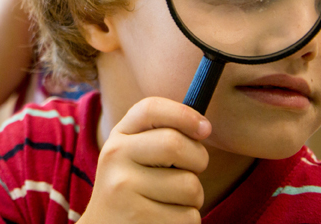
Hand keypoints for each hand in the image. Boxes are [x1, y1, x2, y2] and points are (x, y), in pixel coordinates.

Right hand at [79, 97, 211, 223]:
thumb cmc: (133, 189)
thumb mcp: (134, 156)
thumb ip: (160, 136)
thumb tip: (204, 126)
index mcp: (119, 136)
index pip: (150, 108)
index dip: (184, 114)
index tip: (205, 128)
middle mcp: (115, 156)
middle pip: (175, 144)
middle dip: (198, 160)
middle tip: (191, 172)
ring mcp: (123, 188)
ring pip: (189, 185)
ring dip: (193, 198)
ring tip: (171, 201)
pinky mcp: (138, 218)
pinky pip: (189, 216)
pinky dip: (186, 221)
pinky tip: (165, 219)